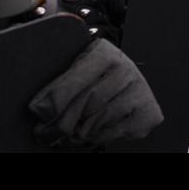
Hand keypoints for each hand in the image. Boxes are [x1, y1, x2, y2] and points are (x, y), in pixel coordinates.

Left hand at [28, 38, 163, 148]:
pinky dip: (97, 136)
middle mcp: (127, 69)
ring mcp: (140, 91)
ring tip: (67, 133)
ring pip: (100, 119)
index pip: (77, 79)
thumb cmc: (93, 76)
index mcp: (105, 53)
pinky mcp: (149, 112)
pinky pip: (114, 131)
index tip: (39, 113)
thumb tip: (40, 108)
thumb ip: (59, 82)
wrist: (123, 81)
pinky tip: (89, 132)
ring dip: (80, 131)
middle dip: (63, 121)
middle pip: (88, 102)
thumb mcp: (76, 67)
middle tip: (45, 132)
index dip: (55, 99)